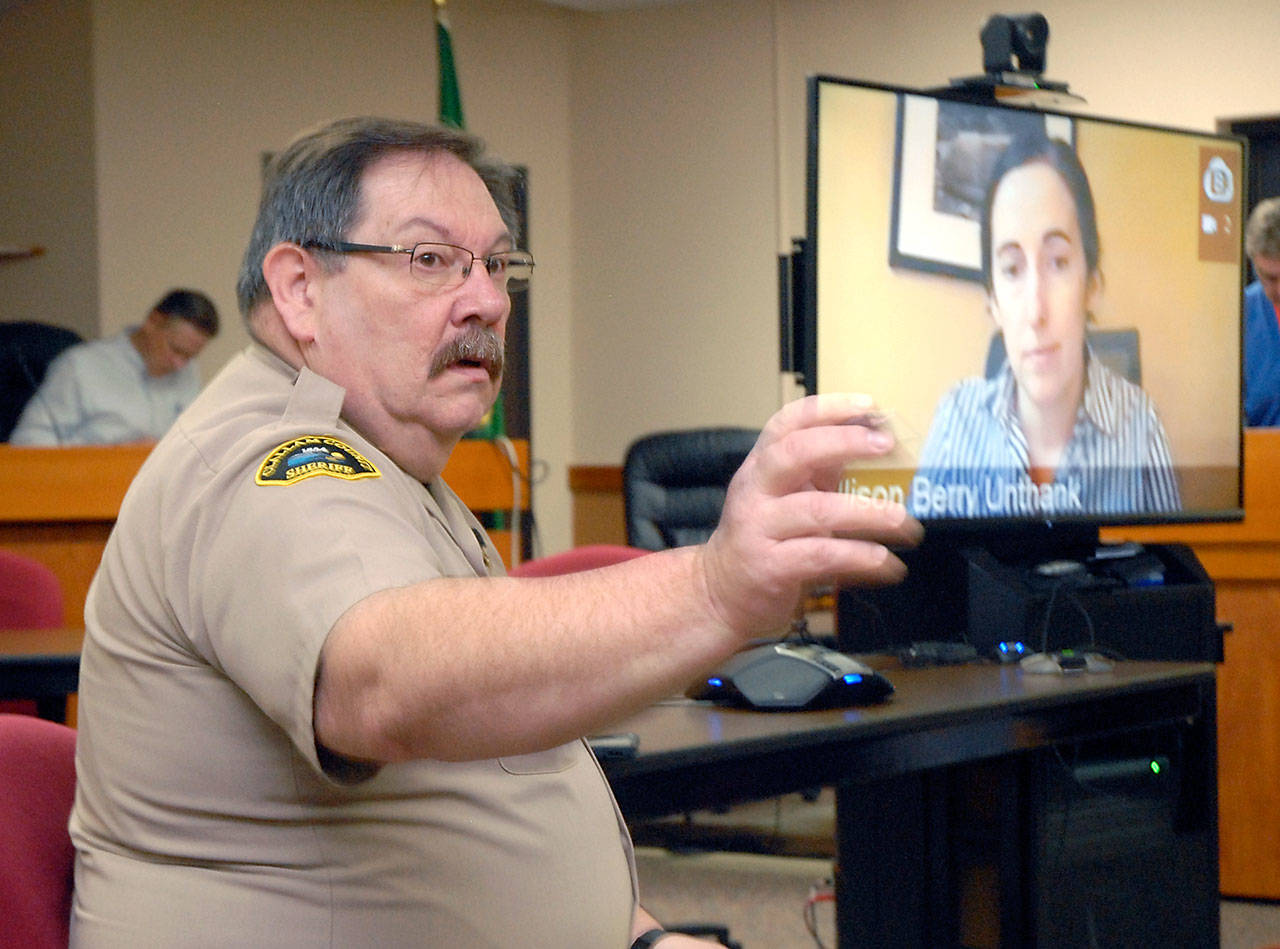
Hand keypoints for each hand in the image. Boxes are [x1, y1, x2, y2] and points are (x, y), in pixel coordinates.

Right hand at [701, 393, 922, 635]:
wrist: (720, 594)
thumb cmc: (763, 539)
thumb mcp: (783, 498)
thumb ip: (818, 472)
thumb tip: (871, 442)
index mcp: (761, 467)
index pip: (787, 423)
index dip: (828, 409)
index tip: (869, 405)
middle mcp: (755, 491)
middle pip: (794, 453)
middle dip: (844, 443)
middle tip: (885, 445)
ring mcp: (758, 529)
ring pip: (816, 510)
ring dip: (867, 513)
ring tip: (903, 520)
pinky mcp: (769, 567)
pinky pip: (820, 556)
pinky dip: (859, 557)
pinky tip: (886, 561)